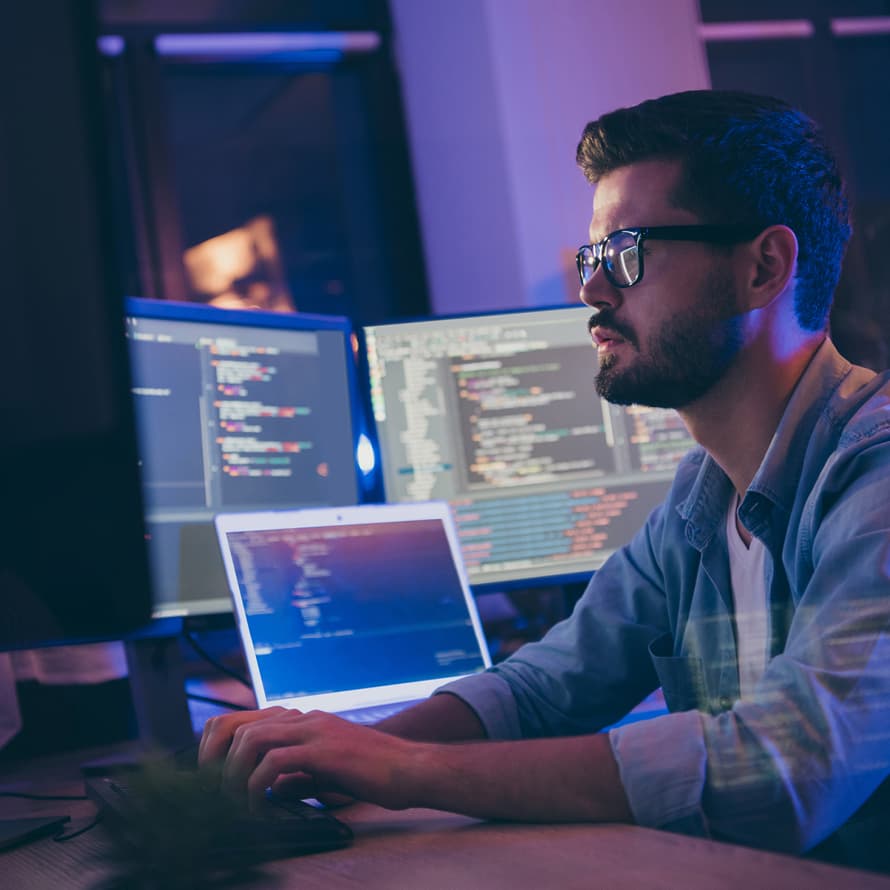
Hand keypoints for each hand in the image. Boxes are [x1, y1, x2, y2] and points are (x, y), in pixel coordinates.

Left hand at [206, 708, 421, 810]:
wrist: (410, 769)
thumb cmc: (373, 774)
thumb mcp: (326, 772)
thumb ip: (297, 776)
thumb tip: (271, 789)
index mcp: (303, 721)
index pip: (243, 719)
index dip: (218, 746)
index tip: (212, 778)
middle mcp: (304, 719)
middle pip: (237, 724)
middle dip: (214, 761)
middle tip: (214, 794)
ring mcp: (313, 730)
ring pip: (251, 739)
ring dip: (233, 775)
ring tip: (236, 802)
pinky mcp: (323, 750)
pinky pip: (275, 762)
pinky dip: (258, 786)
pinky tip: (261, 808)